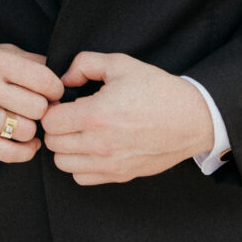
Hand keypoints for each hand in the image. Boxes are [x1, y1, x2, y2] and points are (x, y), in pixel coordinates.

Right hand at [0, 41, 63, 162]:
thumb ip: (28, 60)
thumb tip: (63, 74)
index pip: (44, 79)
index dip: (57, 89)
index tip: (54, 92)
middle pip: (39, 107)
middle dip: (44, 109)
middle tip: (38, 108)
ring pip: (26, 130)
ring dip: (32, 129)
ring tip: (27, 122)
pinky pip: (10, 153)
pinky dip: (26, 151)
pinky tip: (28, 143)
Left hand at [41, 52, 215, 184]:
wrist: (192, 118)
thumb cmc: (157, 89)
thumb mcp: (120, 63)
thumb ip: (84, 64)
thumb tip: (64, 79)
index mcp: (97, 115)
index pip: (49, 121)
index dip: (52, 108)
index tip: (62, 101)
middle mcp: (100, 144)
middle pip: (52, 143)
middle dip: (56, 126)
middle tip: (69, 114)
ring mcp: (110, 164)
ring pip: (63, 164)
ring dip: (65, 146)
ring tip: (79, 131)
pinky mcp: (120, 175)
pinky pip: (82, 178)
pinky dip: (80, 164)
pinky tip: (91, 147)